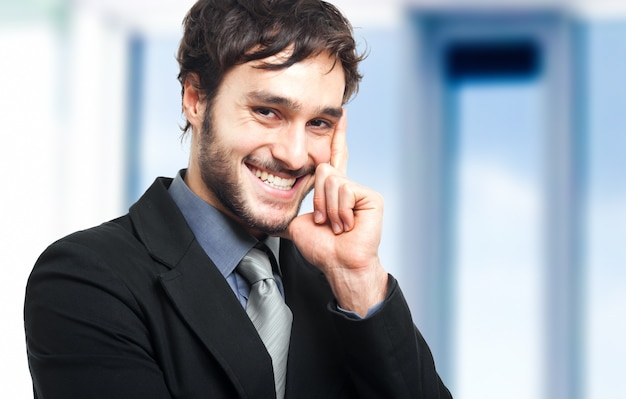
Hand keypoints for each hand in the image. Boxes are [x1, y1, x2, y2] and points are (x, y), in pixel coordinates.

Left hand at [281, 110, 387, 316]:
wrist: (338, 264)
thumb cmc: (321, 249)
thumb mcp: (298, 223)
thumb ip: (288, 210)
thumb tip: (266, 214)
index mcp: (333, 191)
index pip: (333, 157)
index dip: (337, 136)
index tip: (340, 115)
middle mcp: (347, 187)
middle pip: (322, 168)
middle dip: (317, 197)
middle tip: (323, 221)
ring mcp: (360, 191)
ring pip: (331, 180)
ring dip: (327, 208)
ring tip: (336, 226)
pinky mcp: (371, 197)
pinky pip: (344, 189)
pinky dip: (340, 210)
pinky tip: (347, 224)